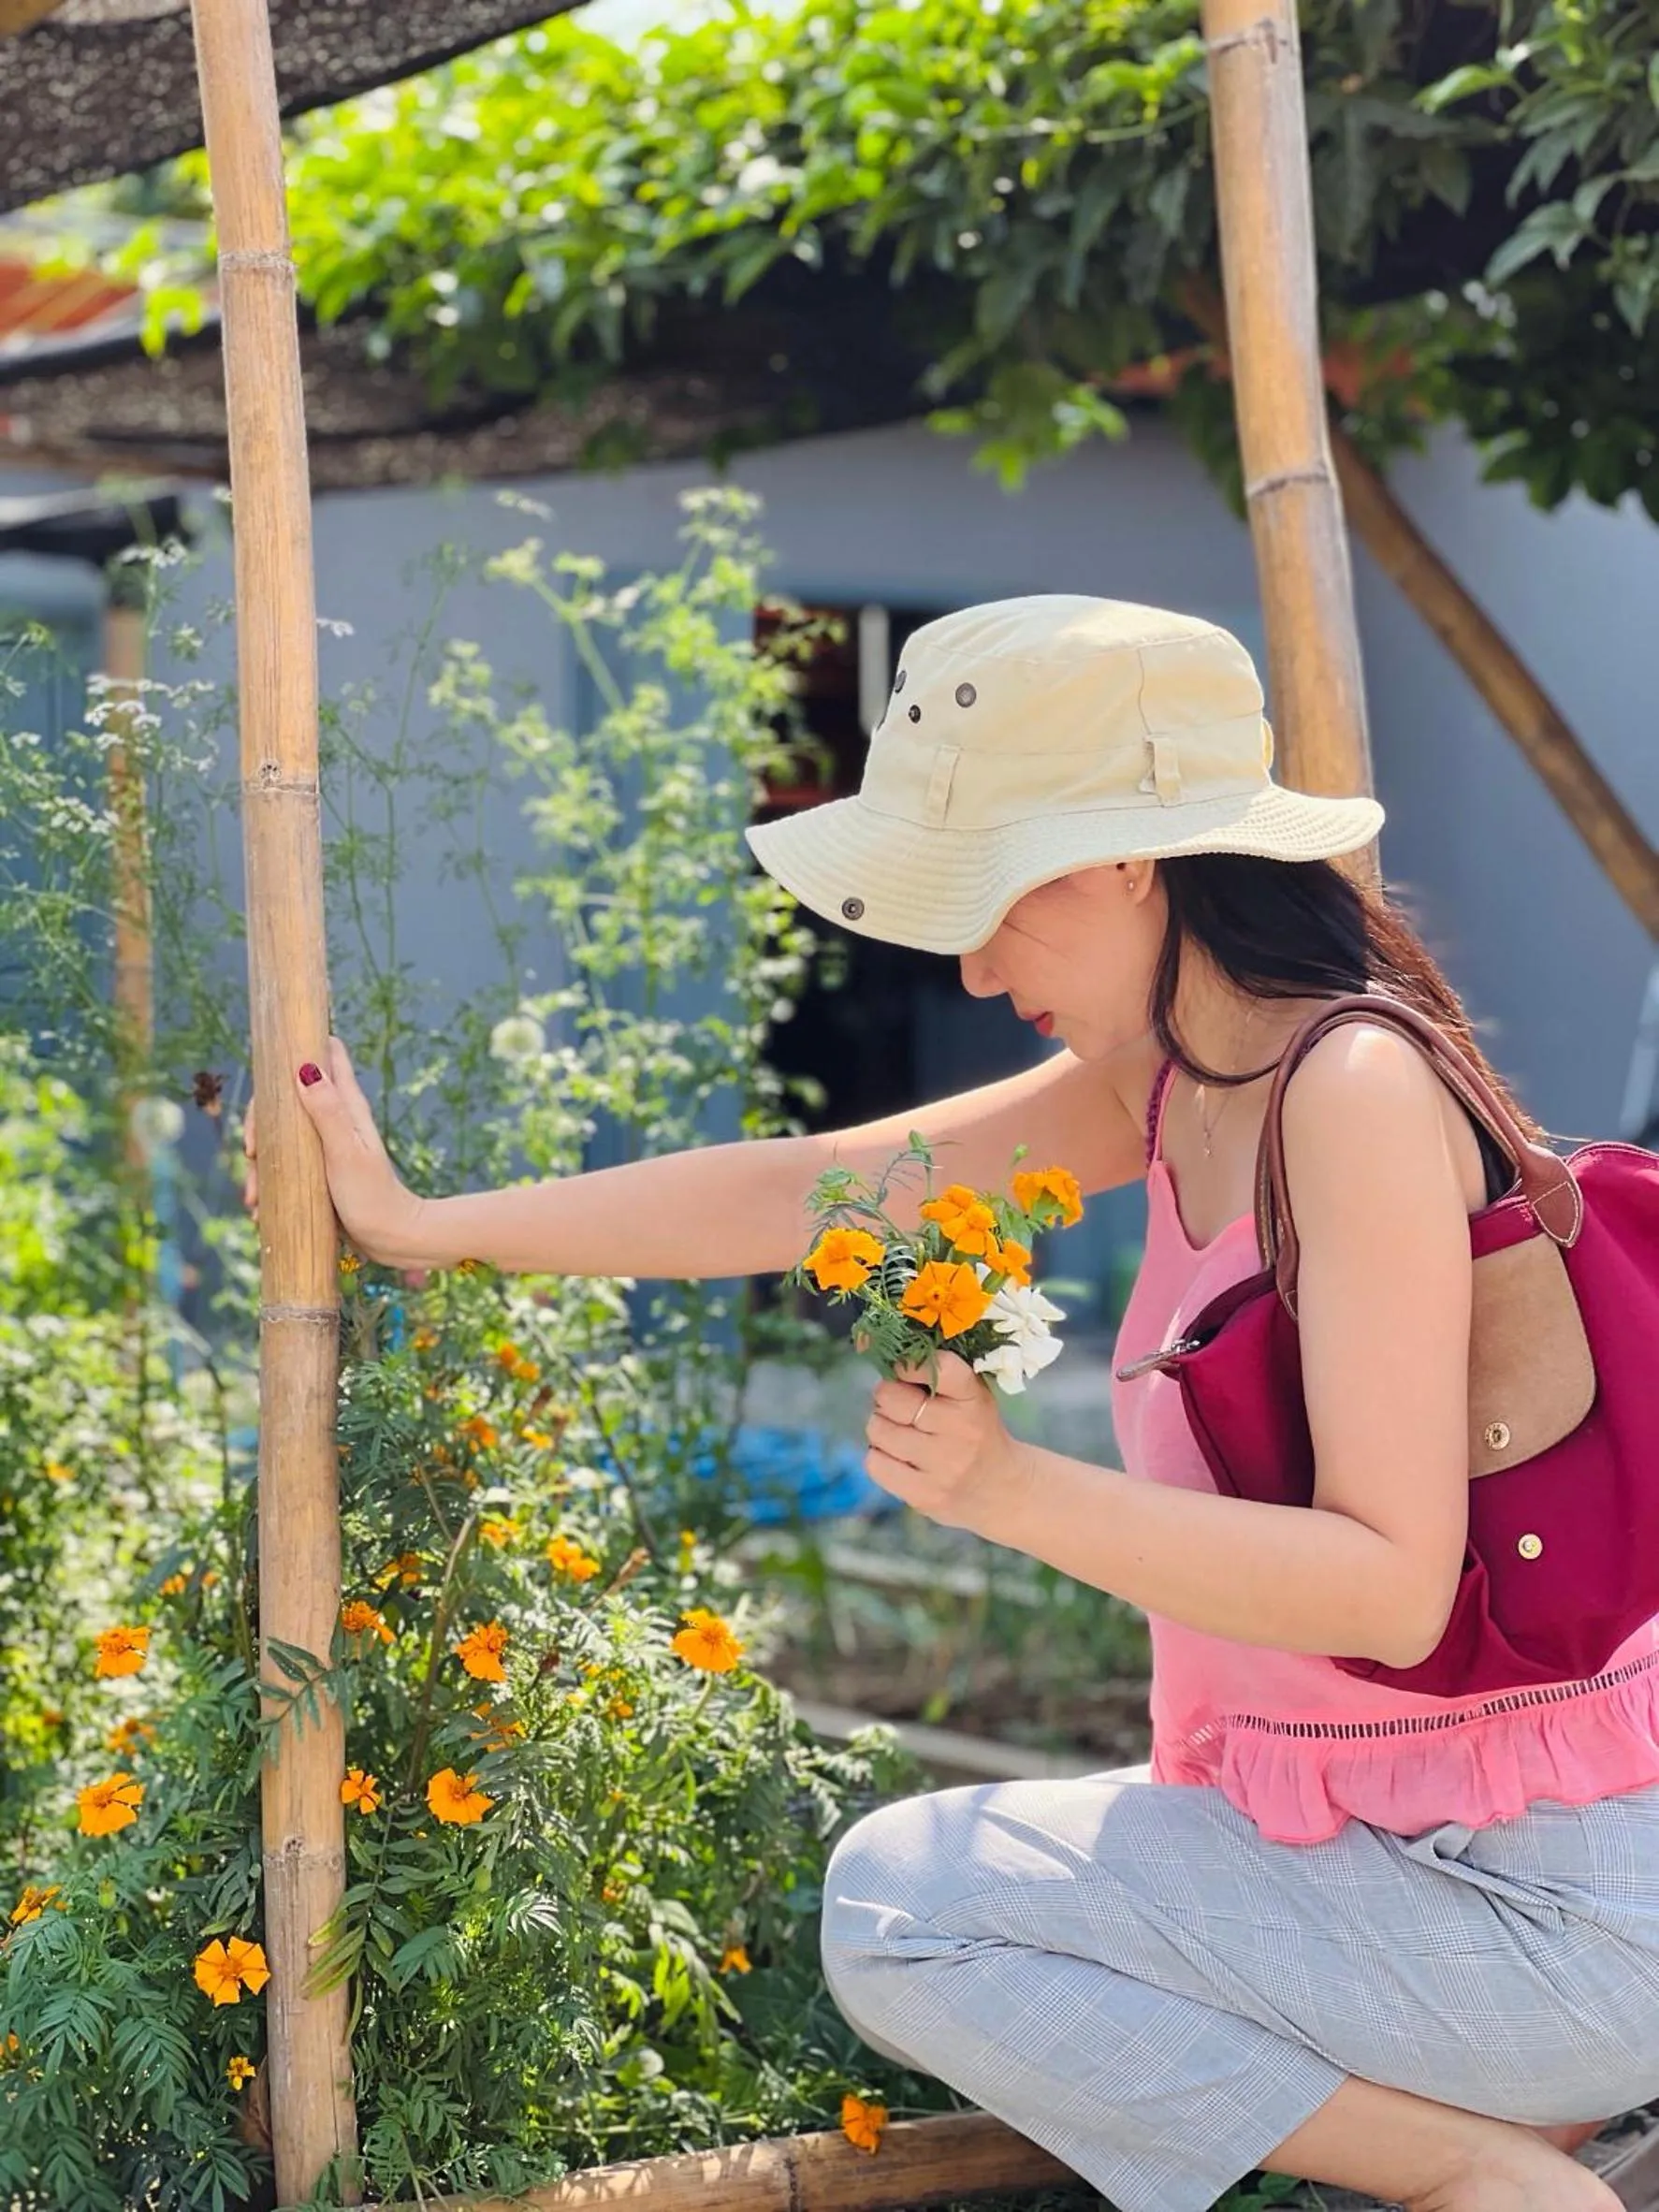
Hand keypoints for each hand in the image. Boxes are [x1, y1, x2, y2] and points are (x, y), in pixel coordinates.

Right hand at [242, 1035, 430, 1279]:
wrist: (393, 1239)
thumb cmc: (373, 1196)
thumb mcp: (346, 1152)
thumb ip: (328, 1111)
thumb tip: (305, 1068)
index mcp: (347, 1105)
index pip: (325, 1054)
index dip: (295, 1050)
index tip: (267, 1073)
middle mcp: (337, 1119)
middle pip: (288, 1098)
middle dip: (262, 1120)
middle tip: (252, 1152)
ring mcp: (327, 1145)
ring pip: (282, 1136)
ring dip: (260, 1161)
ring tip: (252, 1197)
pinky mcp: (320, 1172)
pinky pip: (285, 1167)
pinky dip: (268, 1183)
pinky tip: (259, 1208)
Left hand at [863, 1349, 1026, 1534]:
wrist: (1001, 1488)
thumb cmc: (975, 1429)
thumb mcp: (971, 1395)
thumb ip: (935, 1373)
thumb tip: (873, 1347)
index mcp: (974, 1399)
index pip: (938, 1368)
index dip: (909, 1364)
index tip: (903, 1369)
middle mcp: (961, 1431)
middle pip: (893, 1399)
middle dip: (886, 1396)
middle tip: (895, 1403)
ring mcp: (943, 1467)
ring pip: (879, 1430)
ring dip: (880, 1426)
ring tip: (898, 1431)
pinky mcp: (924, 1495)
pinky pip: (875, 1464)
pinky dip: (879, 1456)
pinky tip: (897, 1456)